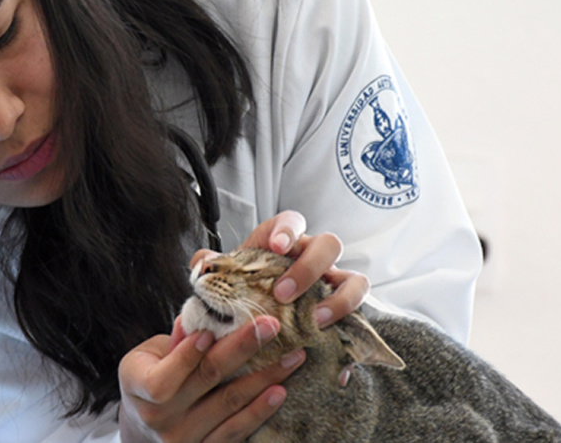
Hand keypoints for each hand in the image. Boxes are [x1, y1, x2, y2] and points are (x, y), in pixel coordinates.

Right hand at [118, 315, 305, 441]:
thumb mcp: (149, 355)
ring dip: (264, 378)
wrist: (144, 429)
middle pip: (206, 380)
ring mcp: (181, 439)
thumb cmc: (149, 378)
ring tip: (292, 357)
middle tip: (271, 325)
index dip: (189, 354)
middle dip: (241, 349)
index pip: (164, 377)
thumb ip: (176, 340)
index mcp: (137, 386)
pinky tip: (280, 391)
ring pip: (229, 405)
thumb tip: (203, 314)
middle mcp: (158, 417)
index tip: (213, 331)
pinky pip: (236, 432)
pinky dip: (260, 410)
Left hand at [194, 210, 368, 327]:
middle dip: (308, 267)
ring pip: (354, 278)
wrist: (258, 320)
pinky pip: (359, 310)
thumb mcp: (227, 279)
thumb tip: (201, 263)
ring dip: (338, 298)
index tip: (275, 246)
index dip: (288, 229)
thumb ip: (212, 268)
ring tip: (315, 319)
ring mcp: (332, 282)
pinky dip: (348, 321)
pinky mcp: (343, 308)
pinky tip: (328, 338)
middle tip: (282, 293)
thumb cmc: (246, 291)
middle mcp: (313, 258)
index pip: (292, 221)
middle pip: (328, 244)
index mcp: (284, 243)